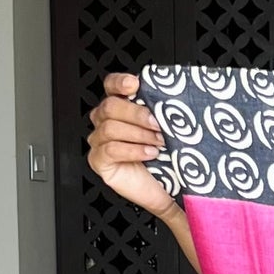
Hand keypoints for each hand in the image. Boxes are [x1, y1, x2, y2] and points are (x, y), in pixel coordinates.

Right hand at [87, 72, 174, 218]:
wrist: (168, 191)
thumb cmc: (166, 159)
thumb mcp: (167, 131)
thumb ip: (162, 112)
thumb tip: (174, 95)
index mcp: (121, 108)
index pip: (111, 86)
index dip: (119, 82)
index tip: (134, 84)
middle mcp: (106, 121)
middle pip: (110, 106)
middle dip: (137, 114)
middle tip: (158, 125)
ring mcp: (100, 141)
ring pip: (110, 127)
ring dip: (138, 134)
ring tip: (158, 143)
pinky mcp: (99, 161)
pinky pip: (109, 149)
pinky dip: (132, 150)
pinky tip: (149, 154)